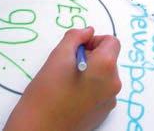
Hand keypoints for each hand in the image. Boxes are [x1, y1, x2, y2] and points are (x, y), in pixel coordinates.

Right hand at [4, 27, 121, 130]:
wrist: (40, 128)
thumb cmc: (46, 90)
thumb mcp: (58, 56)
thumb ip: (75, 37)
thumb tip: (88, 32)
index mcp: (106, 66)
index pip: (112, 41)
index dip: (94, 41)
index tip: (77, 50)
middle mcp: (114, 83)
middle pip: (108, 59)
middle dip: (91, 57)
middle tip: (67, 66)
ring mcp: (110, 100)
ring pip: (104, 75)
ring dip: (90, 73)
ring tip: (67, 82)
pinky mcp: (104, 113)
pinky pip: (101, 91)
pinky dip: (90, 88)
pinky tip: (71, 95)